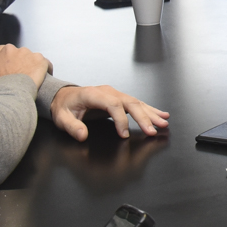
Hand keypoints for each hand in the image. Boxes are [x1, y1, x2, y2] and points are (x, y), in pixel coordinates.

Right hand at [0, 45, 50, 95]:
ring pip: (29, 58)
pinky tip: (44, 78)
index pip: (0, 56)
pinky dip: (45, 69)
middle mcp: (9, 49)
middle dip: (16, 63)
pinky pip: (45, 63)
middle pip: (14, 55)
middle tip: (18, 77)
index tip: (5, 75)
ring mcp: (25, 53)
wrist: (11, 94)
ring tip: (31, 79)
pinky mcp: (39, 59)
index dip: (3, 66)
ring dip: (30, 66)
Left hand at [51, 84, 170, 140]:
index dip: (121, 120)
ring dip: (151, 113)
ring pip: (137, 102)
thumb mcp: (62, 118)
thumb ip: (72, 127)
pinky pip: (136, 103)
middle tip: (153, 130)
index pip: (113, 105)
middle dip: (143, 117)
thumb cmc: (64, 106)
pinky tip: (161, 114)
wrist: (64, 96)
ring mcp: (115, 94)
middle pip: (130, 103)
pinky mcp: (119, 98)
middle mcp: (107, 92)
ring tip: (164, 122)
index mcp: (94, 94)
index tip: (124, 134)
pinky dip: (150, 110)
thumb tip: (82, 135)